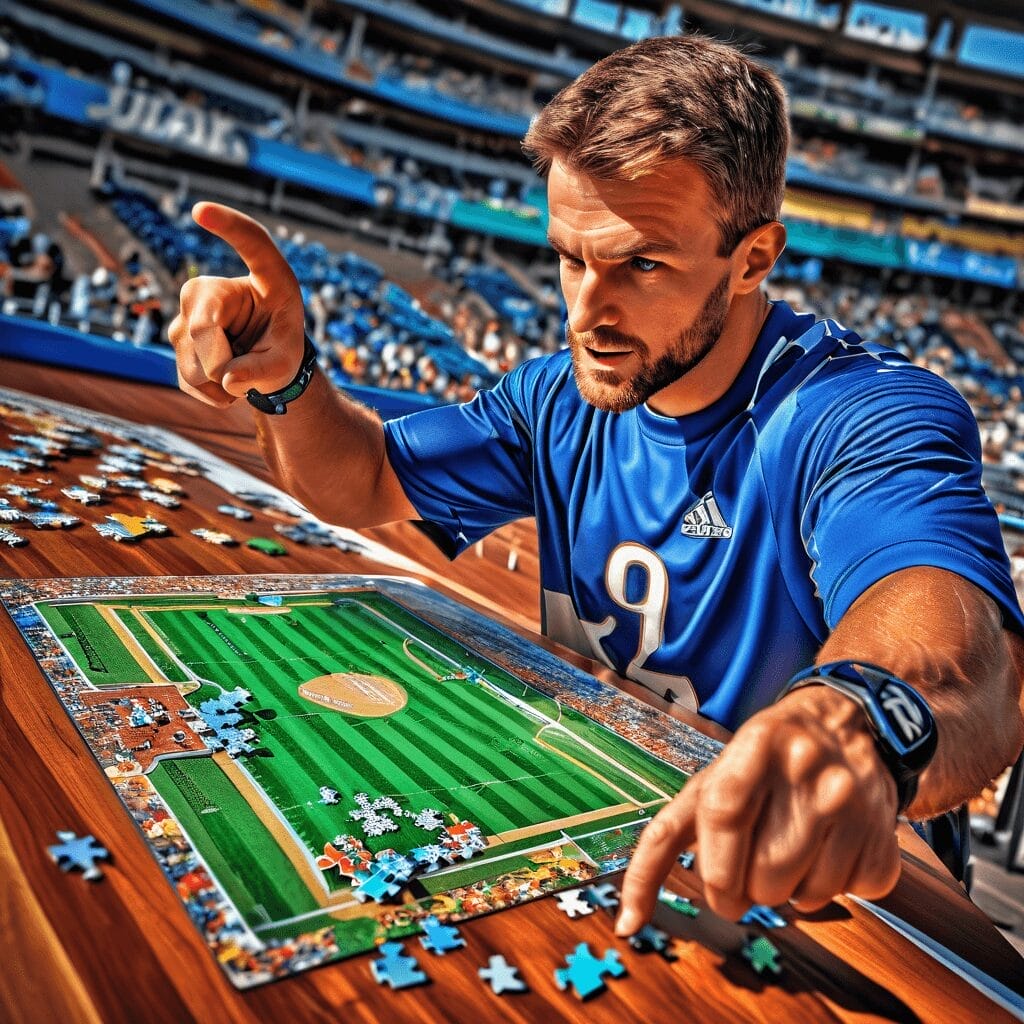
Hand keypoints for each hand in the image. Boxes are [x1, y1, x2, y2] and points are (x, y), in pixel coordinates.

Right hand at [167, 202, 305, 406]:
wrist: (265, 366)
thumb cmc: (282, 351)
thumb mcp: (285, 364)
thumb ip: (265, 371)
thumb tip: (228, 379)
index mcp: (267, 278)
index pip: (251, 243)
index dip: (227, 226)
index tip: (200, 210)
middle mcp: (222, 287)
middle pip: (201, 325)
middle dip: (220, 362)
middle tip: (246, 373)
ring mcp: (193, 309)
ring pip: (189, 355)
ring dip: (217, 381)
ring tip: (241, 375)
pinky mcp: (178, 335)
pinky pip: (184, 375)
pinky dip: (208, 392)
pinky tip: (225, 384)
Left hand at [615, 686, 901, 933]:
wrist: (846, 722)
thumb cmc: (759, 764)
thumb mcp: (712, 778)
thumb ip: (666, 842)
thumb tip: (626, 923)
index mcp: (752, 747)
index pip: (724, 814)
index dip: (716, 868)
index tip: (717, 893)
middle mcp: (803, 766)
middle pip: (764, 876)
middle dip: (750, 888)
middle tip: (755, 860)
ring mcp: (849, 796)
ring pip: (807, 896)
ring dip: (792, 890)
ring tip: (794, 845)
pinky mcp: (884, 827)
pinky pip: (852, 894)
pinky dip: (836, 887)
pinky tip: (833, 845)